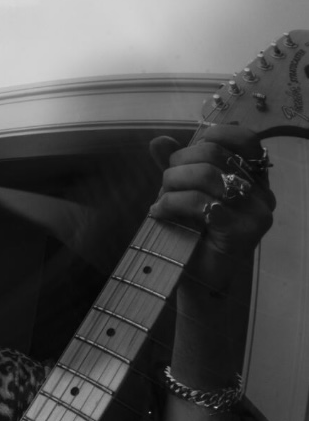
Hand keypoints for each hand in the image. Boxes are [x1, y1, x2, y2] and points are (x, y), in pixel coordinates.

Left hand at [148, 126, 274, 293]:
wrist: (198, 282)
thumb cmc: (193, 237)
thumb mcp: (185, 194)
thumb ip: (177, 166)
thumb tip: (158, 141)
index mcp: (255, 178)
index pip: (244, 138)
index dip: (210, 137)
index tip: (184, 157)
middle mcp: (262, 192)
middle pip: (216, 154)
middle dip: (180, 164)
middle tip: (164, 183)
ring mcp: (256, 212)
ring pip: (207, 176)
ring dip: (172, 183)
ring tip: (159, 199)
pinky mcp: (242, 231)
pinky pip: (202, 203)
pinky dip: (172, 203)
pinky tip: (158, 213)